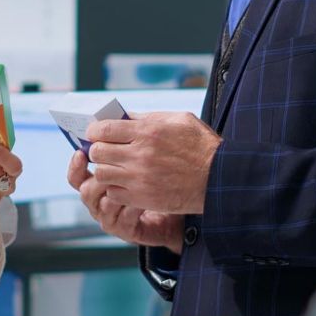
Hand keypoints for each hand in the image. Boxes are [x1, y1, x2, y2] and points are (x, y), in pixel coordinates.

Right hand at [67, 150, 182, 251]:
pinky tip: (147, 197)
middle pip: (84, 191)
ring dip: (117, 191)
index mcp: (96, 183)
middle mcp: (99, 202)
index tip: (81, 153)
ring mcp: (111, 218)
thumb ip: (126, 142)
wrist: (174, 208)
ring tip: (133, 180)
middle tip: (112, 166)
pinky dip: (134, 206)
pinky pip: (124, 218)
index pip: (76, 175)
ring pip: (103, 205)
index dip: (75, 165)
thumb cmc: (154, 180)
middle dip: (97, 177)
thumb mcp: (139, 158)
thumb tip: (120, 117)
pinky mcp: (126, 231)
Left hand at [86, 111, 219, 214]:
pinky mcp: (143, 198)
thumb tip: (124, 117)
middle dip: (98, 150)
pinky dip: (115, 188)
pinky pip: (113, 193)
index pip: (104, 129)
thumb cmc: (201, 147)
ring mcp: (140, 178)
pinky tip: (126, 183)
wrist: (220, 178)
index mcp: (148, 131)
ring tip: (115, 168)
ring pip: (102, 174)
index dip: (95, 131)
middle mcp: (140, 154)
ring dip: (105, 170)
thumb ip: (149, 118)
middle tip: (105, 151)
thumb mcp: (179, 120)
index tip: (96, 133)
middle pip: (98, 152)